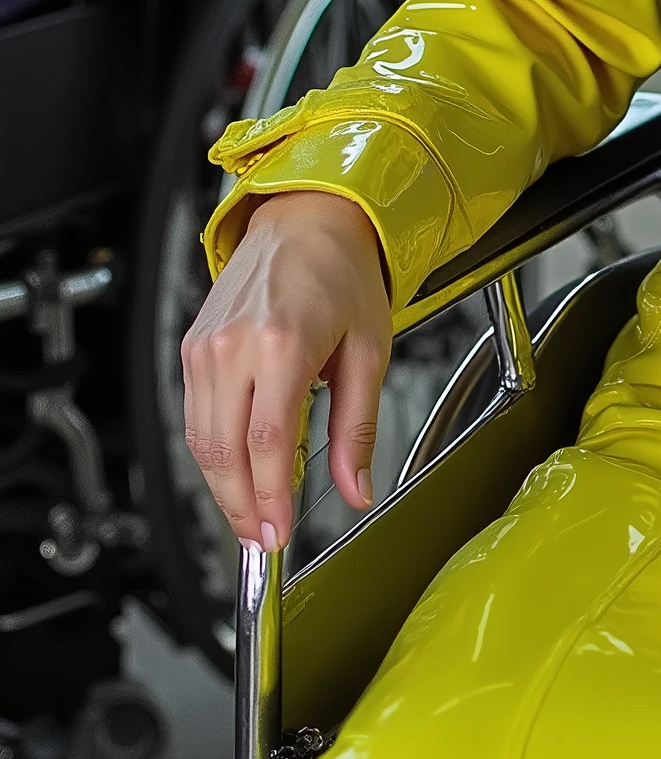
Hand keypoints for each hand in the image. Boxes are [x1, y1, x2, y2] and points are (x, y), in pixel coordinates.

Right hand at [181, 192, 391, 548]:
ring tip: (250, 516)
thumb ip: (358, 426)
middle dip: (240, 505)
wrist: (306, 219)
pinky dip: (212, 452)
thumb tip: (357, 487)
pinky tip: (236, 472)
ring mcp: (205, 345)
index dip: (270, 498)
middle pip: (224, 450)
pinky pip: (194, 414)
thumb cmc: (343, 274)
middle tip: (262, 539)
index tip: (279, 533)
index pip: (267, 443)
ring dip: (221, 486)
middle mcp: (234, 345)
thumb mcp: (369, 350)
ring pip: (201, 438)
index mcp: (283, 344)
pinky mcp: (192, 346)